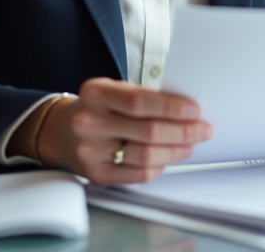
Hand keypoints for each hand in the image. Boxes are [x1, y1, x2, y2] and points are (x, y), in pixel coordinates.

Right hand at [17, 78, 212, 184]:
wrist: (61, 130)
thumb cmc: (97, 107)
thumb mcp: (113, 90)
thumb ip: (143, 97)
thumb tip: (187, 110)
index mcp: (96, 93)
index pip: (140, 102)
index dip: (172, 108)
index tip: (195, 110)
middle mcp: (89, 122)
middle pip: (148, 131)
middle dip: (183, 131)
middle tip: (203, 129)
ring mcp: (90, 151)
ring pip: (145, 156)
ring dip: (176, 151)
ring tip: (190, 144)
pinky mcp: (95, 174)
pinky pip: (137, 174)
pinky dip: (159, 166)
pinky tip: (169, 157)